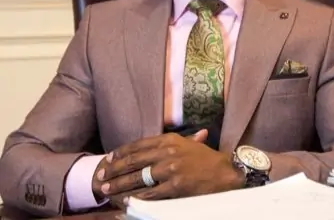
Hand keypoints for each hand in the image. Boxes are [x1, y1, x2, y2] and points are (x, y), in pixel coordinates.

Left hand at [92, 130, 243, 202]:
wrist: (224, 172)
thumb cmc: (205, 158)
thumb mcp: (187, 143)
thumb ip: (167, 142)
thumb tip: (151, 144)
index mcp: (169, 139)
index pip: (138, 144)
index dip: (121, 152)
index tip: (109, 158)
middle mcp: (168, 152)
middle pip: (134, 161)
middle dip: (114, 169)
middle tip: (101, 176)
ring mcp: (171, 169)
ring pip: (138, 178)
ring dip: (120, 184)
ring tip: (107, 189)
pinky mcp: (175, 187)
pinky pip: (150, 194)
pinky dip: (136, 198)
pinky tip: (126, 201)